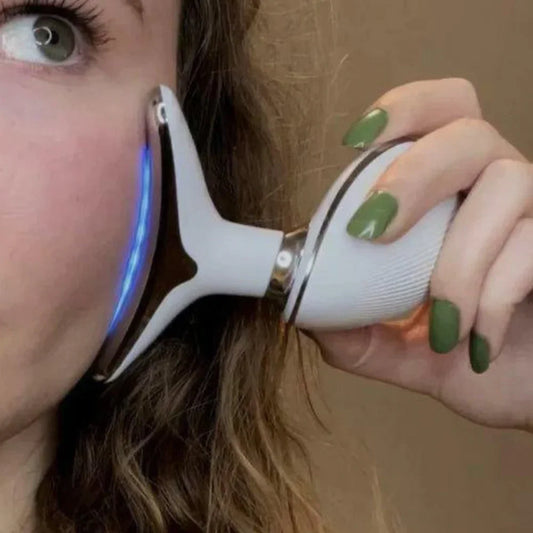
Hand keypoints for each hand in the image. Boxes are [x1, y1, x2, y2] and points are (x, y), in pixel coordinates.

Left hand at [303, 78, 532, 431]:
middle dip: (413, 174)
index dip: (403, 109)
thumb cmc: (470, 356)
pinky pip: (532, 247)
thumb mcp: (402, 350)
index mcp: (455, 193)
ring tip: (439, 328)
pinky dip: (492, 299)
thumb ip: (357, 335)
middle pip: (468, 132)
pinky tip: (477, 344)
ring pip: (506, 186)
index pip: (441, 112)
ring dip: (457, 263)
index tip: (355, 143)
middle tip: (371, 231)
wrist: (526, 387)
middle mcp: (500, 188)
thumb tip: (305, 315)